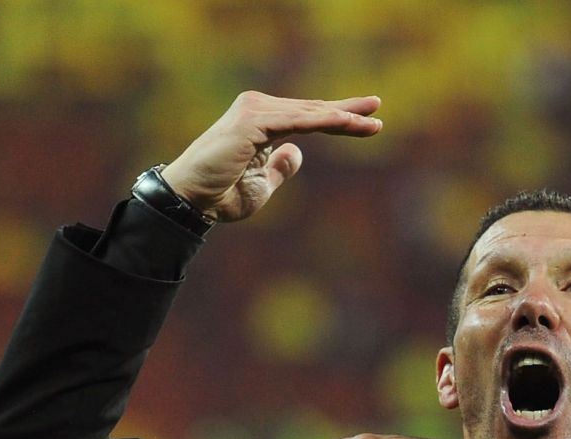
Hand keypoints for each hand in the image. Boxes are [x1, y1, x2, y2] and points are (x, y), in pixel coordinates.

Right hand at [160, 92, 381, 223]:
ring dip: (342, 117)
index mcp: (261, 122)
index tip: (367, 119)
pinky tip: (347, 123)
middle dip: (346, 110)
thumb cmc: (222, 195)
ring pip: (308, 114)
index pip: (306, 116)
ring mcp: (254, 111)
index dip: (336, 117)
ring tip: (372, 121)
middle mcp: (257, 109)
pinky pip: (297, 121)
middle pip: (311, 109)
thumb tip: (296, 153)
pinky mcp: (252, 121)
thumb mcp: (262, 183)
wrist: (193, 199)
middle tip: (378, 107)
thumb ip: (279, 167)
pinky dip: (323, 121)